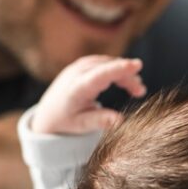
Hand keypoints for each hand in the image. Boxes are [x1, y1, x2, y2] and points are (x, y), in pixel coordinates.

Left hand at [32, 56, 146, 134]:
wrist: (47, 115)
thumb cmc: (65, 121)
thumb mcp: (81, 125)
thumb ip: (100, 121)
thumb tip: (121, 121)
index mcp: (75, 89)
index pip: (99, 76)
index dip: (118, 69)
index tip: (136, 65)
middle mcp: (75, 73)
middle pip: (107, 68)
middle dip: (127, 76)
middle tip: (141, 92)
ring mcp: (77, 67)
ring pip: (107, 64)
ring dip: (123, 73)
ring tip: (137, 90)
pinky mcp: (81, 65)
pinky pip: (102, 63)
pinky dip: (115, 70)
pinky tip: (124, 82)